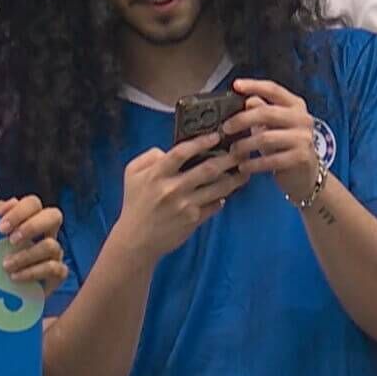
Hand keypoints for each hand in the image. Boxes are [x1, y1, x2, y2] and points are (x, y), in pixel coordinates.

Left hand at [0, 195, 67, 294]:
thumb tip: (3, 208)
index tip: (1, 228)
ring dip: (27, 255)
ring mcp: (54, 253)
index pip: (33, 204)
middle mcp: (46, 233)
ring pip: (52, 246)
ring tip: (6, 265)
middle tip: (12, 240)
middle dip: (32, 226)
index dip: (19, 212)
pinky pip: (54, 269)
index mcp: (29, 219)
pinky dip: (33, 272)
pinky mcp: (57, 275)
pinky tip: (15, 277)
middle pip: (54, 216)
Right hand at [109, 134, 246, 262]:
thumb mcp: (132, 174)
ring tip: (244, 171)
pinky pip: (215, 205)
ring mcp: (185, 206)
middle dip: (228, 159)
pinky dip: (223, 197)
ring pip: (218, 188)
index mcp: (157, 174)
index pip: (182, 152)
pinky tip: (228, 191)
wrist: (136, 239)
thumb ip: (149, 156)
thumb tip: (169, 150)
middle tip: (241, 151)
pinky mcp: (194, 220)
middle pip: (208, 169)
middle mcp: (173, 189)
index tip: (216, 136)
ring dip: (234, 179)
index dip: (201, 142)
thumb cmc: (135, 203)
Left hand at [225, 79, 319, 202]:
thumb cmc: (285, 147)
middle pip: (267, 113)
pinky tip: (243, 166)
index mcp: (296, 105)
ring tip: (233, 151)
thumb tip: (247, 100)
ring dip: (245, 144)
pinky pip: (271, 159)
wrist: (306, 175)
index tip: (236, 85)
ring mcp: (303, 138)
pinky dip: (253, 163)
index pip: (274, 90)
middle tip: (226, 128)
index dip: (254, 85)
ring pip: (266, 137)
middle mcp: (302, 118)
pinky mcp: (301, 157)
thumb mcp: (273, 127)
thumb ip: (262, 112)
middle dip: (242, 119)